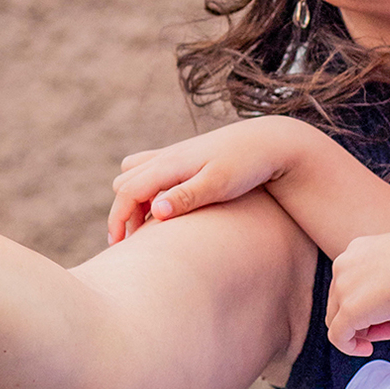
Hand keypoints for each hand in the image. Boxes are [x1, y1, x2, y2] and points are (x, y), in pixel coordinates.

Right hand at [108, 117, 307, 243]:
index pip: (128, 191)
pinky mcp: (188, 156)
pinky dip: (148, 189)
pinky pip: (152, 169)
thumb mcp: (217, 185)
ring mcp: (177, 154)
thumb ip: (184, 198)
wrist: (271, 141)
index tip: (119, 248)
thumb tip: (153, 212)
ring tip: (149, 227)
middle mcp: (168, 156)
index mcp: (170, 163)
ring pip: (136, 172)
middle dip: (123, 211)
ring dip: (135, 198)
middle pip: (125, 182)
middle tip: (133, 242)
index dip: (118, 220)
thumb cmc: (246, 165)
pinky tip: (167, 208)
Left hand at [325, 227, 389, 356]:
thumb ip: (389, 276)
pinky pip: (338, 336)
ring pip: (339, 318)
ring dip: (362, 331)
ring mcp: (343, 288)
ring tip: (389, 333)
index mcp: (357, 250)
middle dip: (367, 317)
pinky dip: (350, 347)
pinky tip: (368, 349)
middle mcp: (343, 265)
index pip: (352, 281)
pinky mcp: (348, 310)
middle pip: (342, 301)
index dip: (370, 301)